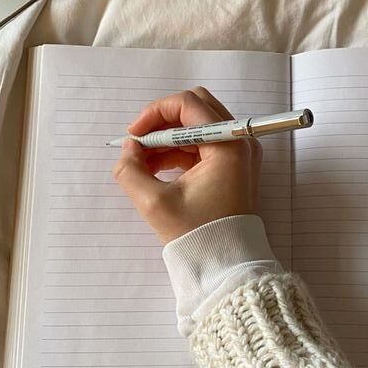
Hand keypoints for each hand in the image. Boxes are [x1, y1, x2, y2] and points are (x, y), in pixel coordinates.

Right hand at [112, 87, 262, 243]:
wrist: (226, 263)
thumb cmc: (198, 235)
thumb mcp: (154, 204)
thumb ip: (131, 170)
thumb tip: (128, 149)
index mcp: (229, 145)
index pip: (188, 104)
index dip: (155, 113)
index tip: (134, 135)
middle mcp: (240, 141)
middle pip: (195, 109)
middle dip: (161, 122)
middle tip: (138, 144)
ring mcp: (239, 152)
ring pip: (196, 126)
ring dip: (167, 138)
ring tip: (142, 162)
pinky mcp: (233, 164)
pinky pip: (201, 143)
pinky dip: (178, 150)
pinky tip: (156, 168)